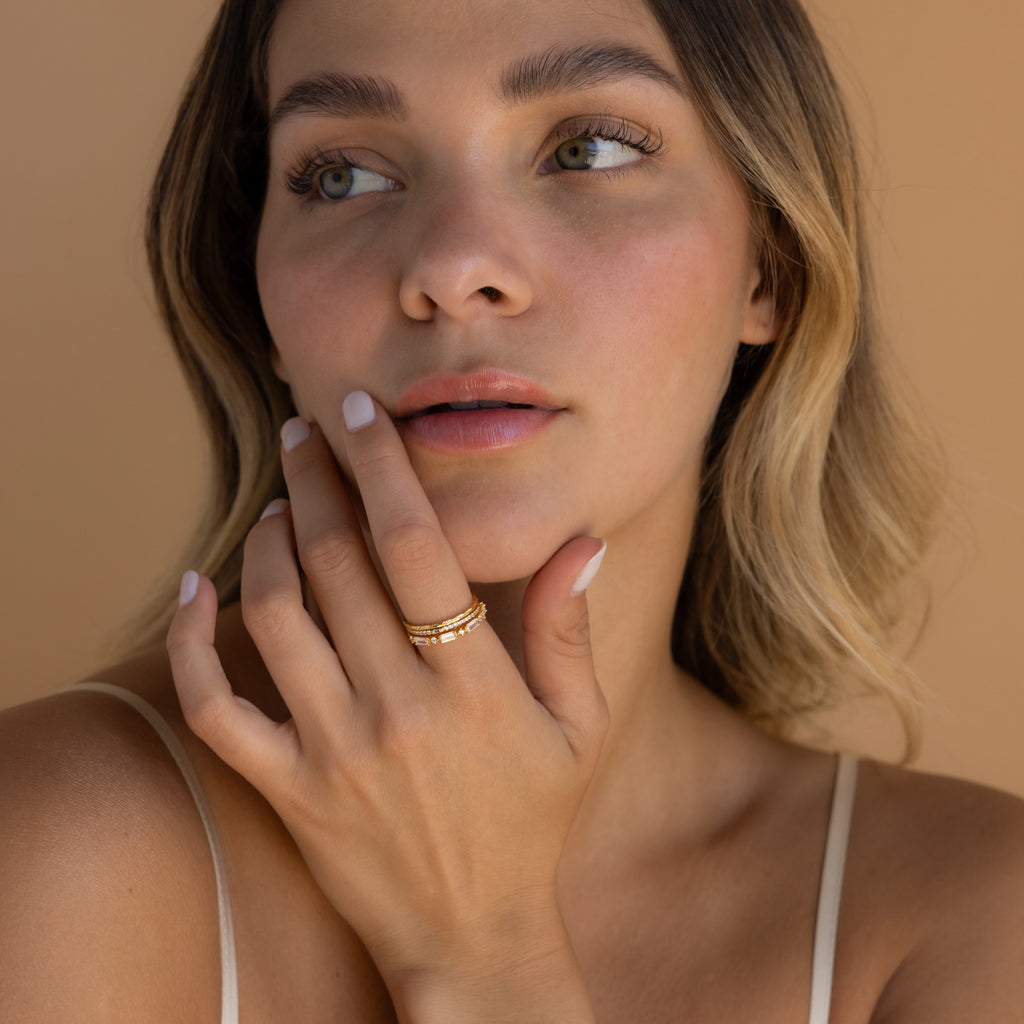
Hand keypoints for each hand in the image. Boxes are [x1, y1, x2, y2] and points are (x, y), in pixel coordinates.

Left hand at [167, 392, 606, 1019]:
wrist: (476, 937)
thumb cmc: (533, 823)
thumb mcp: (578, 729)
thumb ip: (571, 631)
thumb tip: (582, 541)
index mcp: (473, 686)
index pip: (419, 549)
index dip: (385, 469)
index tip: (360, 413)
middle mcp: (396, 709)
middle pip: (336, 564)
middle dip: (315, 480)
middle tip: (304, 432)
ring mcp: (333, 752)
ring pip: (274, 616)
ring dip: (266, 542)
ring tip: (278, 501)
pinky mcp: (289, 790)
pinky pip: (218, 708)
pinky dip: (191, 642)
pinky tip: (194, 586)